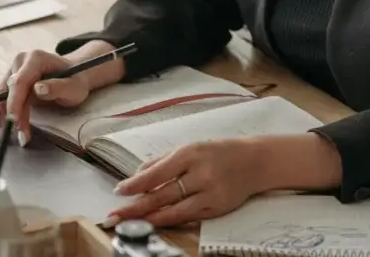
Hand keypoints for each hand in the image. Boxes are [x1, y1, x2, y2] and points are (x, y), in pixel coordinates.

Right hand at [0, 49, 89, 144]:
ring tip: (20, 134)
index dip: (16, 103)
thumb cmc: (75, 80)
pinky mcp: (8, 81)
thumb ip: (57, 87)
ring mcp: (12, 71)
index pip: (20, 82)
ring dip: (6, 117)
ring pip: (1, 97)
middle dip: (14, 115)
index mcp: (35, 58)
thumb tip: (38, 89)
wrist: (75, 76)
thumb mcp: (73, 86)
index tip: (16, 122)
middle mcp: (20, 62)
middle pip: (9, 92)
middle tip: (23, 135)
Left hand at [108, 138, 267, 227]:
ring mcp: (210, 193)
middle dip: (135, 206)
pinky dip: (170, 220)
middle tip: (115, 214)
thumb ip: (162, 161)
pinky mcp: (217, 208)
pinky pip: (189, 217)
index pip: (157, 172)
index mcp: (190, 154)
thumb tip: (137, 174)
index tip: (118, 191)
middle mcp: (200, 174)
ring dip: (149, 217)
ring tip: (130, 222)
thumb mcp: (190, 148)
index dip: (135, 184)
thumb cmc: (217, 152)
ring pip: (174, 210)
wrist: (253, 161)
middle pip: (162, 195)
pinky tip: (156, 222)